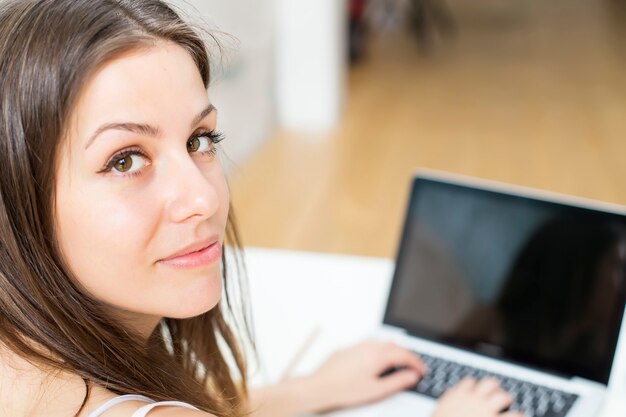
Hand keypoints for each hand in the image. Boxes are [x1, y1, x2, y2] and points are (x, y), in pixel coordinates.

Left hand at [310, 340, 426, 410]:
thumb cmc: (345, 390)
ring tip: (398, 363)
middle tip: (413, 366)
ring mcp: (357, 346)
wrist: (320, 386)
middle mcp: (369, 346)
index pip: (404, 354)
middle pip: (394, 345)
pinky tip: (376, 360)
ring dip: (393, 350)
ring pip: (381, 343)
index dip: (417, 362)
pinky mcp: (348, 349)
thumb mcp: (377, 390)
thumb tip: (412, 376)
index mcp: (378, 356)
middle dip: (406, 355)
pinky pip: (369, 344)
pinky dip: (379, 350)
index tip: (422, 370)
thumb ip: (397, 382)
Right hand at [432, 377, 523, 416]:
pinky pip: (515, 415)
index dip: (473, 386)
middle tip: (495, 395)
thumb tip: (451, 393)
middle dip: (493, 388)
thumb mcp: (439, 410)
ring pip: (502, 396)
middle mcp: (475, 399)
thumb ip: (448, 400)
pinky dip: (519, 415)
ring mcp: (487, 410)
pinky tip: (522, 416)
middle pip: (489, 383)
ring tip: (508, 403)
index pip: (469, 382)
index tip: (475, 391)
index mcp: (459, 395)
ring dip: (506, 399)